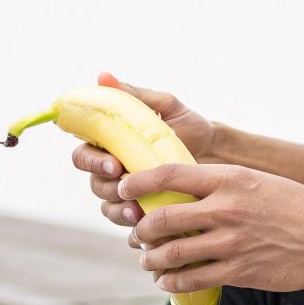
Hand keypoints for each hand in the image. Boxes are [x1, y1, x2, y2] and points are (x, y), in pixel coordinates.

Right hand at [72, 72, 219, 227]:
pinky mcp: (144, 212)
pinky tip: (146, 227)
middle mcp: (114, 171)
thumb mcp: (165, 107)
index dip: (92, 162)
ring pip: (107, 207)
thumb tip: (104, 77)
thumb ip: (134, 96)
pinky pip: (128, 226)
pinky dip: (134, 228)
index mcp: (111, 145)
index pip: (84, 155)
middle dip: (107, 188)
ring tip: (137, 213)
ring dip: (117, 211)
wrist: (219, 156)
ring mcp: (127, 193)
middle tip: (126, 190)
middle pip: (94, 184)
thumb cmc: (191, 127)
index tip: (115, 165)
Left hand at [122, 163, 303, 292]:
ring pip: (172, 253)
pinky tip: (166, 281)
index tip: (124, 189)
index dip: (137, 182)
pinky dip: (172, 281)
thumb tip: (185, 188)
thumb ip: (222, 183)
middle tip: (138, 233)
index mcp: (229, 179)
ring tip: (148, 261)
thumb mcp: (257, 181)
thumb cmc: (295, 205)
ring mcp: (232, 242)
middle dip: (141, 229)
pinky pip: (192, 279)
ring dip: (151, 259)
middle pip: (162, 218)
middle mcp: (226, 209)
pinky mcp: (239, 271)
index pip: (168, 174)